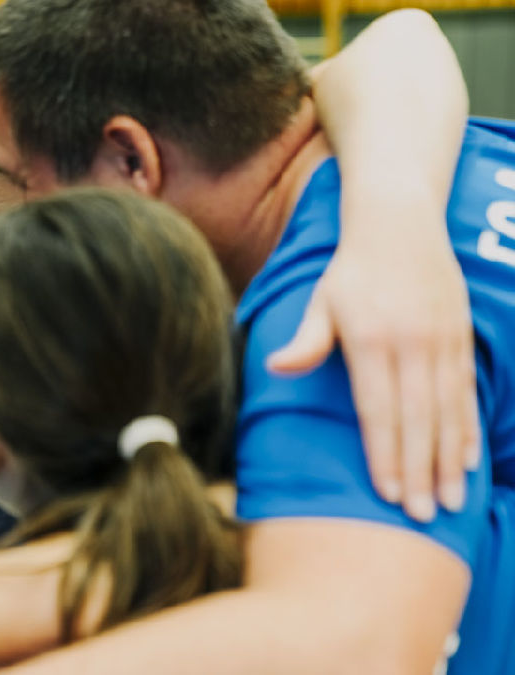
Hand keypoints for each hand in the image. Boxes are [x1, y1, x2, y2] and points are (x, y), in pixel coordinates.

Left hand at [267, 217, 477, 522]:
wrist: (400, 223)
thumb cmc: (349, 271)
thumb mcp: (321, 300)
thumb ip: (306, 340)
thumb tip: (276, 368)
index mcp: (371, 340)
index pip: (379, 409)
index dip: (384, 454)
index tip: (387, 494)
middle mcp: (412, 344)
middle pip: (416, 420)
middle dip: (419, 471)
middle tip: (422, 516)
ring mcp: (442, 342)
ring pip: (447, 412)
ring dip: (448, 461)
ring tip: (449, 501)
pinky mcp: (461, 338)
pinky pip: (466, 393)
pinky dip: (467, 429)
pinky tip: (466, 462)